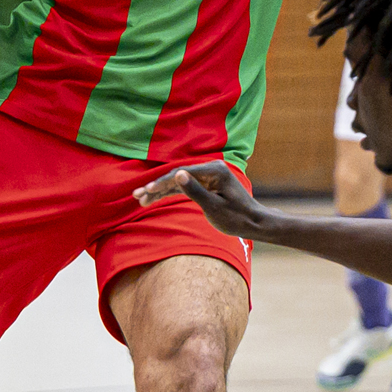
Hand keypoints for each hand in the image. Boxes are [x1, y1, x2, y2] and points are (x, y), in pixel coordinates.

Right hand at [133, 160, 276, 240]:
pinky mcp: (206, 184)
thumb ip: (195, 191)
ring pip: (178, 182)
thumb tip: (177, 175)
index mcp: (214, 170)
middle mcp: (210, 169)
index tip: (147, 191)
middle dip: (156, 187)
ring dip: (160, 191)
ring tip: (140, 199)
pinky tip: (154, 198)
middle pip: (177, 176)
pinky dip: (170, 193)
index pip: (182, 174)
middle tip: (137, 195)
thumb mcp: (214, 208)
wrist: (254, 222)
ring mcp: (208, 176)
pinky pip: (184, 187)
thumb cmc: (237, 217)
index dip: (162, 183)